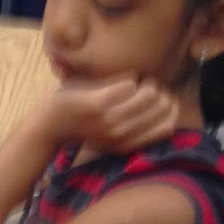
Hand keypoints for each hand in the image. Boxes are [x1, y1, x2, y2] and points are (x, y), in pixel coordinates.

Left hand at [37, 77, 179, 155]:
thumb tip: (167, 99)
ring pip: (150, 93)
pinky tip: (119, 81)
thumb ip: (137, 121)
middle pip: (162, 107)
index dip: (172, 108)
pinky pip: (130, 83)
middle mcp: (122, 137)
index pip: (168, 127)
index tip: (163, 99)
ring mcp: (111, 121)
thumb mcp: (113, 131)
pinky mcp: (100, 105)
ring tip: (134, 84)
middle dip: (159, 92)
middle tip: (146, 88)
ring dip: (144, 83)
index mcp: (127, 145)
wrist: (51, 124)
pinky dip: (127, 78)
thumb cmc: (84, 123)